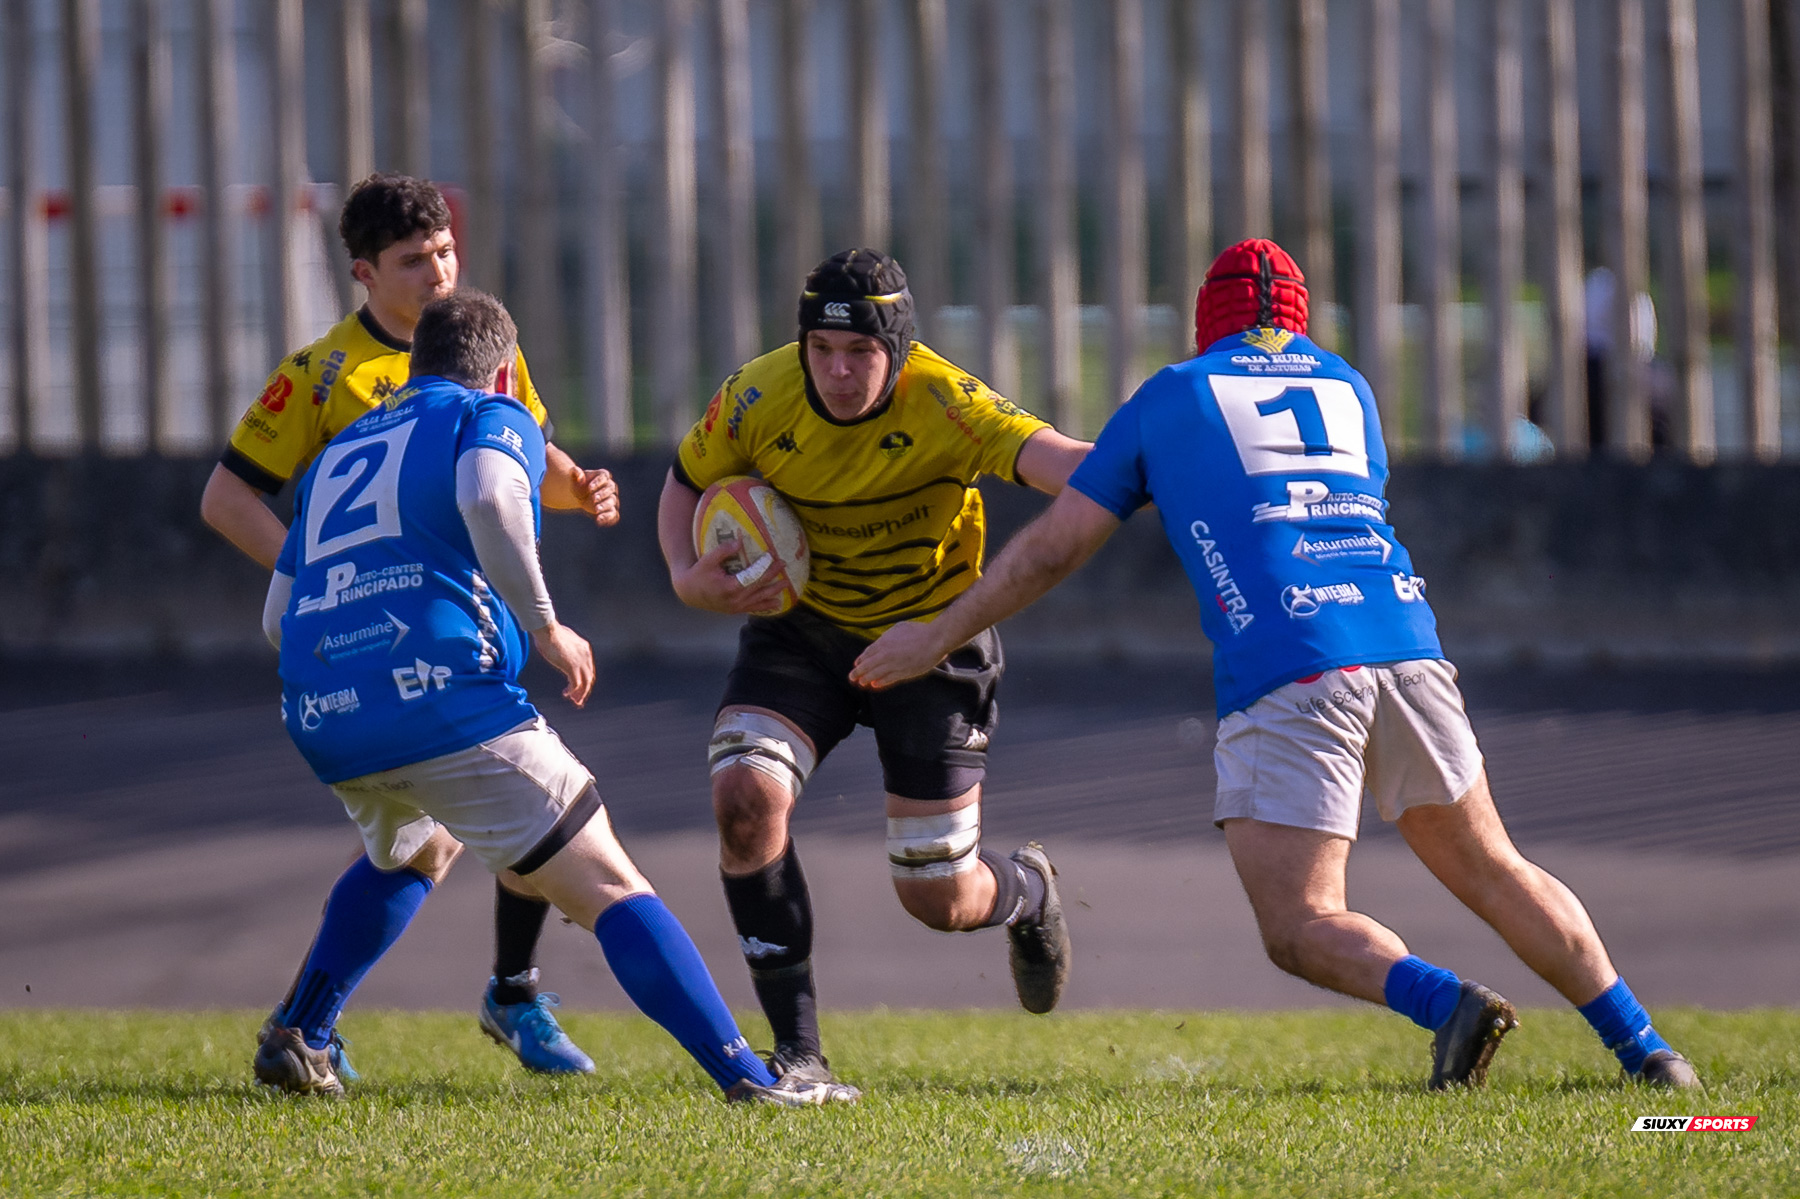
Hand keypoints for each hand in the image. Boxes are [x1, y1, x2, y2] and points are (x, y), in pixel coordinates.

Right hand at [530, 621, 595, 706]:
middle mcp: (585, 656)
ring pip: (585, 684)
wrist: (547, 630)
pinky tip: (566, 694)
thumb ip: (564, 648)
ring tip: (575, 702)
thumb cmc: (549, 632)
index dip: (585, 680)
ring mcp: (580, 662)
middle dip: (584, 690)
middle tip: (578, 700)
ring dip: (580, 694)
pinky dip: (572, 692)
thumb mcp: (561, 641)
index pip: (588, 669)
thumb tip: (557, 649)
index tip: (579, 687)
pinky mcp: (572, 667)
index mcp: (584, 649)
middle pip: (589, 678)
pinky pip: (576, 684)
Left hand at [573, 467, 619, 526]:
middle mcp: (609, 486)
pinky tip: (600, 521)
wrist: (580, 495)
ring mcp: (611, 498)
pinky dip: (608, 518)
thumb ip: (575, 473)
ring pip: (612, 502)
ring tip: (596, 511)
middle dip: (602, 495)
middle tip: (594, 499)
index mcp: (602, 476)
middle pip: (610, 489)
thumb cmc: (578, 484)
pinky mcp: (610, 509)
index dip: (598, 482)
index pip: (604, 477)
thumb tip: (577, 473)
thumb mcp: (574, 478)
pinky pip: (613, 514)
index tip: (589, 488)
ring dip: (605, 506)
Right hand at [670, 541, 791, 614]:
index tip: (773, 557)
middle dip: (773, 576)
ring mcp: (735, 607)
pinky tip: (776, 604)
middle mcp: (735, 599)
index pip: (753, 576)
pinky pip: (753, 608)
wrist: (688, 593)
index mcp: (730, 587)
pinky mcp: (735, 610)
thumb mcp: (708, 560)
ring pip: (759, 600)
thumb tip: (740, 541)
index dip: (764, 566)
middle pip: (759, 587)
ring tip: (786, 585)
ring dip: (773, 592)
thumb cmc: (698, 574)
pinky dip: (765, 606)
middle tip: (784, 565)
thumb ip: (724, 550)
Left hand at [849, 620, 947, 690]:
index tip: (856, 663)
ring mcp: (894, 665)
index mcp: (883, 643)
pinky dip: (880, 682)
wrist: (934, 640)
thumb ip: (887, 636)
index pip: (867, 653)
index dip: (861, 660)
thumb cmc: (918, 631)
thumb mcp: (898, 628)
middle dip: (858, 672)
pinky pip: (888, 679)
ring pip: (875, 674)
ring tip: (861, 682)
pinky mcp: (903, 673)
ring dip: (866, 679)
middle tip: (851, 677)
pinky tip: (875, 684)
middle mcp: (885, 655)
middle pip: (867, 666)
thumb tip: (881, 642)